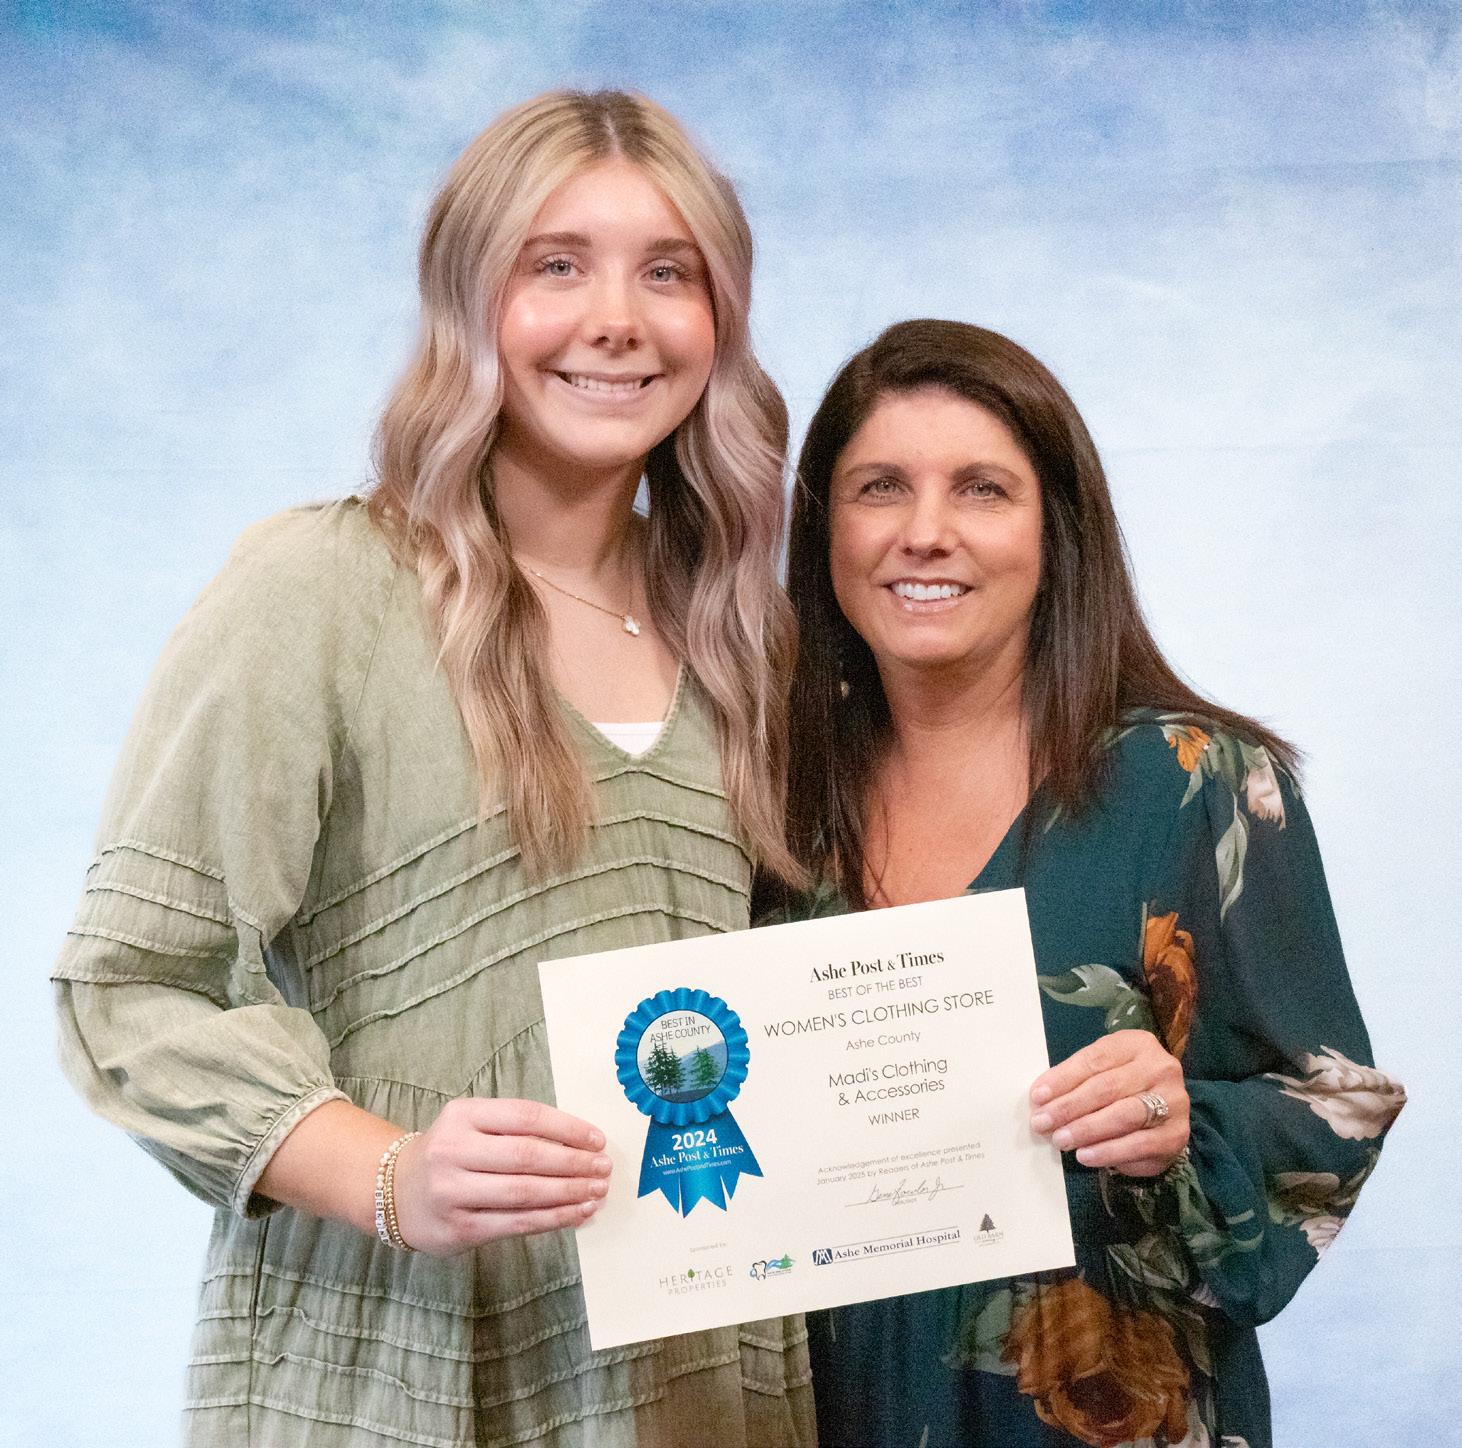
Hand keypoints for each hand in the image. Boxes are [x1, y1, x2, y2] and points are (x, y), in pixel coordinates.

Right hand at [392, 1097, 611, 1254]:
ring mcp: (452, 1192)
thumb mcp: (471, 1126)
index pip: (526, 1116)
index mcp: (462, 1115)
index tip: (597, 1140)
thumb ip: (515, 1129)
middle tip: (603, 1169)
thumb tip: (579, 1143)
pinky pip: (516, 1224)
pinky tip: (576, 1214)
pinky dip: (552, 1219)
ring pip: (524, 1193)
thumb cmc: (450, 1154)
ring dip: (568, 1194)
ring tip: (596, 1192)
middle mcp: (453, 1150)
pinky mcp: (458, 1229)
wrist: (395, 1194)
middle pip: (527, 1156)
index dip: (567, 1128)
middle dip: (573, 1163)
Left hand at [1029, 1029, 1189, 1176]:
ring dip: (1087, 1130)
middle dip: (1069, 1107)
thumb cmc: (1123, 1084)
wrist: (1165, 1111)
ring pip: (1124, 1116)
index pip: (1095, 1060)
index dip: (1063, 1079)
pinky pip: (1140, 1145)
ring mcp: (1174, 1102)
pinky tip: (1086, 1155)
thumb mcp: (1101, 1069)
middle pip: (1108, 1088)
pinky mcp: (1177, 1135)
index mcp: (1138, 1044)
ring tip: (1061, 1140)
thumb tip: (1040, 1098)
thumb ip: (1074, 1078)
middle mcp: (1161, 1069)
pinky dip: (1109, 1152)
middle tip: (1042, 1123)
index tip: (1037, 1096)